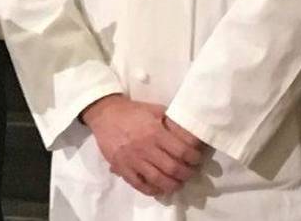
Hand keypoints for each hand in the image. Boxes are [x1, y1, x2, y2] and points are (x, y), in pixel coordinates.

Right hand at [81, 94, 203, 196]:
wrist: (104, 114)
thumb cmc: (133, 112)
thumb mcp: (156, 110)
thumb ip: (174, 123)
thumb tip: (192, 136)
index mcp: (155, 132)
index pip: (183, 151)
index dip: (194, 158)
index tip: (196, 159)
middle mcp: (145, 147)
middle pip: (173, 168)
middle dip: (186, 174)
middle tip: (189, 173)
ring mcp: (132, 159)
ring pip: (158, 179)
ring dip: (172, 185)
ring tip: (177, 183)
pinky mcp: (121, 166)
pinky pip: (138, 184)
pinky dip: (151, 190)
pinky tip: (158, 188)